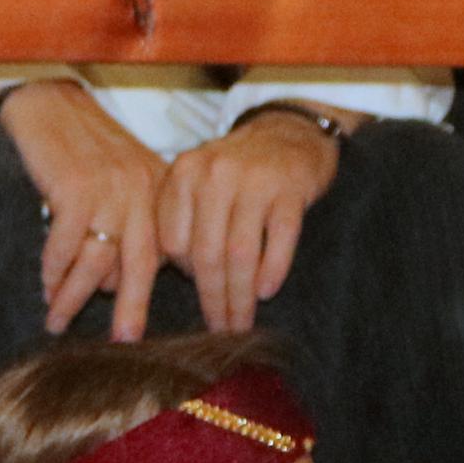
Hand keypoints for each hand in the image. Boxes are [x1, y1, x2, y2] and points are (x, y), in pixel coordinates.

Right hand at [0, 81, 174, 340]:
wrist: (49, 105)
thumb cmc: (84, 151)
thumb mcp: (121, 183)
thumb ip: (129, 228)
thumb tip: (117, 286)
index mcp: (160, 192)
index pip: (162, 254)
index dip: (151, 291)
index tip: (144, 325)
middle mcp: (142, 191)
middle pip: (140, 266)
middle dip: (131, 308)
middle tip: (123, 342)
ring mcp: (110, 190)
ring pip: (95, 261)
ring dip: (73, 297)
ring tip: (58, 322)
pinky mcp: (75, 190)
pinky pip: (63, 246)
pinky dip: (52, 271)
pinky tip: (45, 287)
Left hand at [154, 112, 338, 332]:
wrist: (290, 131)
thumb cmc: (239, 170)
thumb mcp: (200, 182)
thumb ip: (182, 219)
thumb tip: (184, 281)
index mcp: (185, 173)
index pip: (173, 242)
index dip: (185, 276)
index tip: (199, 296)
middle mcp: (216, 174)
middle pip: (207, 254)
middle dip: (213, 300)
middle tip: (221, 331)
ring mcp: (255, 180)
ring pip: (240, 254)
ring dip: (240, 297)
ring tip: (242, 324)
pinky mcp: (290, 189)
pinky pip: (279, 240)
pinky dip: (272, 270)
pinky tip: (267, 292)